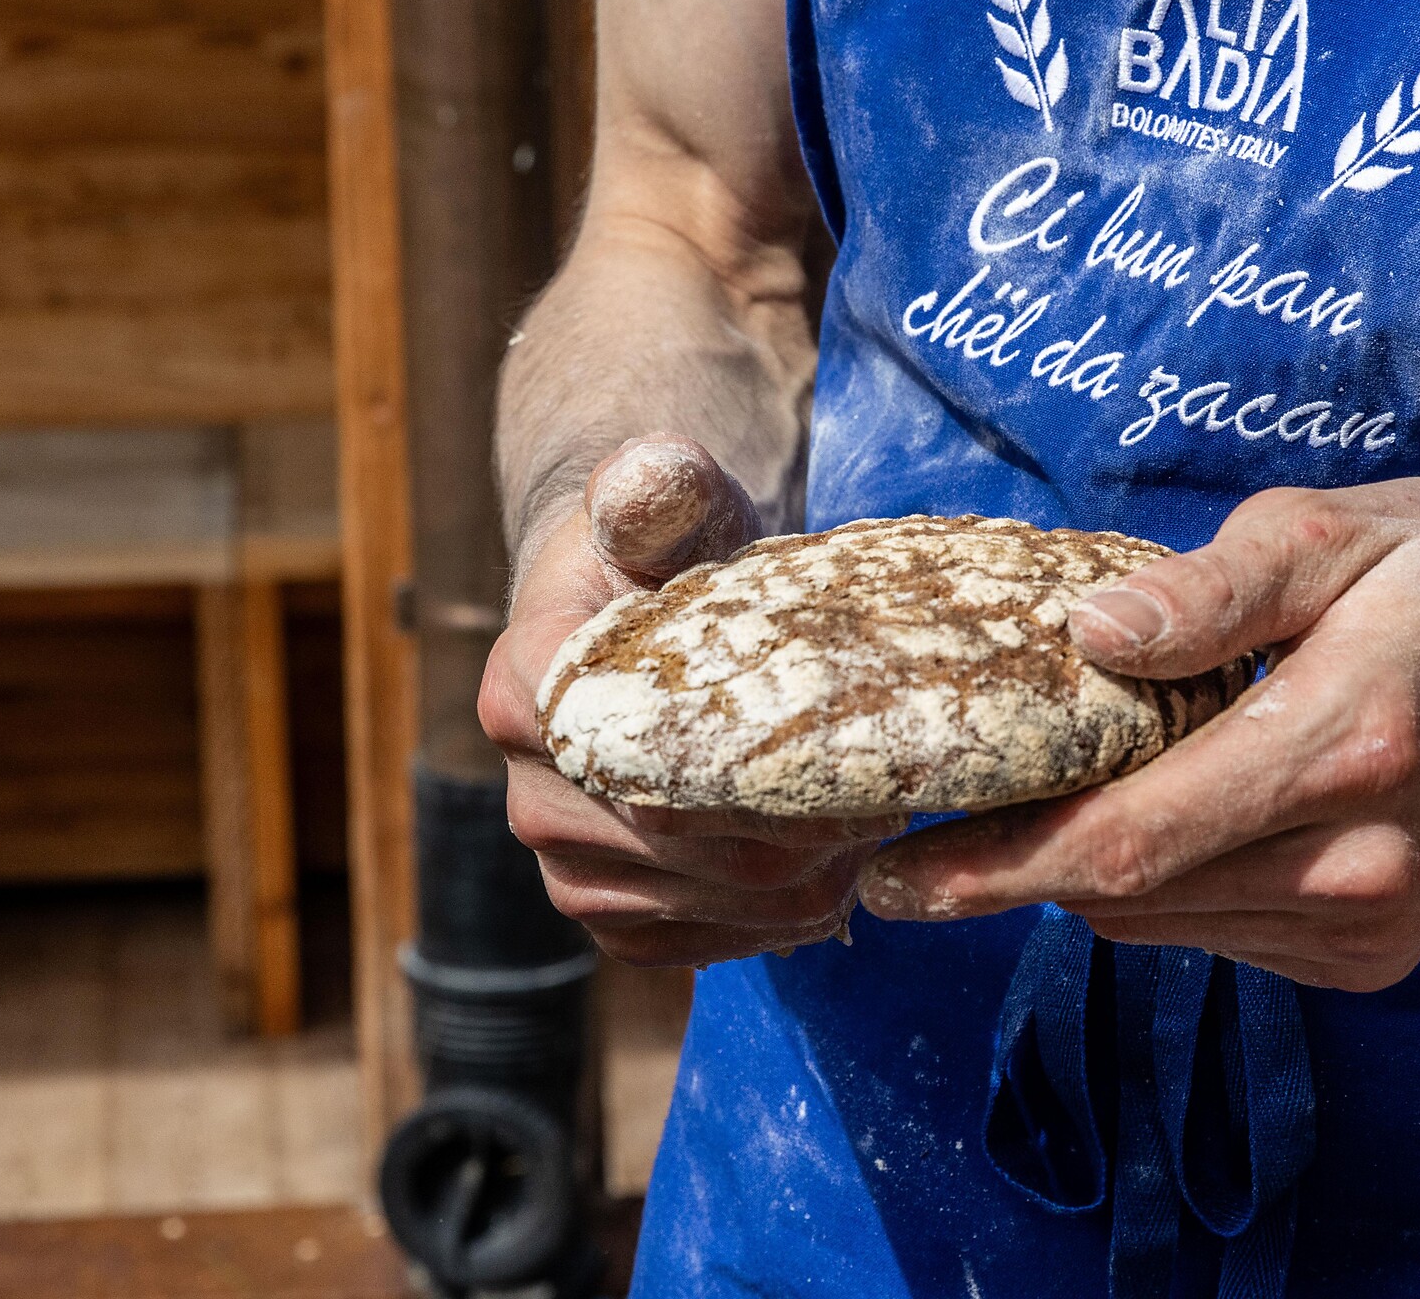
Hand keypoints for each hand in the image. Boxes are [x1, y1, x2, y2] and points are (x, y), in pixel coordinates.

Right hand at [479, 434, 895, 966]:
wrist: (638, 619)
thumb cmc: (669, 556)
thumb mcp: (672, 507)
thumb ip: (661, 489)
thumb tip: (646, 474)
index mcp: (528, 691)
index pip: (646, 761)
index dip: (758, 774)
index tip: (849, 751)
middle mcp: (527, 791)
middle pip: (685, 845)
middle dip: (801, 832)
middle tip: (892, 800)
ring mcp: (559, 863)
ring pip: (700, 904)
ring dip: (800, 882)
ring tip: (873, 833)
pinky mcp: (601, 912)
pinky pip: (690, 945)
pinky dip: (770, 923)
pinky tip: (828, 878)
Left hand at [857, 478, 1419, 990]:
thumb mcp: (1339, 534)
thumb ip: (1211, 589)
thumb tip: (1087, 634)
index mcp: (1341, 748)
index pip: (1130, 844)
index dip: (995, 868)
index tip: (891, 872)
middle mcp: (1355, 865)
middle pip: (1128, 899)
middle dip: (1008, 872)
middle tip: (911, 835)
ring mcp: (1368, 926)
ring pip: (1163, 925)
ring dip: (1079, 877)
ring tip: (1020, 812)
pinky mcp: (1372, 956)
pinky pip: (1214, 933)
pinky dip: (1157, 888)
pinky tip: (1155, 816)